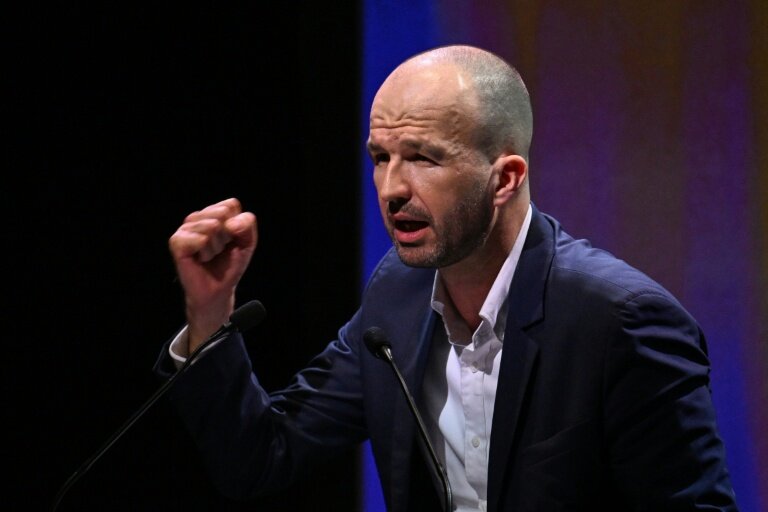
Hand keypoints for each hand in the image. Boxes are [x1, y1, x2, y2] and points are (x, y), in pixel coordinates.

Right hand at [168, 198, 256, 350]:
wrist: (218, 290)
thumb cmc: (230, 264)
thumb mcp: (247, 241)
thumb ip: (247, 224)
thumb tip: (229, 223)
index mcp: (213, 212)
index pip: (231, 204)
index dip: (237, 226)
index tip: (231, 240)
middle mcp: (197, 217)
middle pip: (222, 214)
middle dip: (227, 236)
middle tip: (220, 249)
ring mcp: (185, 228)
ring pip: (212, 226)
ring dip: (216, 247)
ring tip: (210, 255)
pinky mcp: (176, 242)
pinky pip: (201, 239)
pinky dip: (206, 253)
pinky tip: (200, 259)